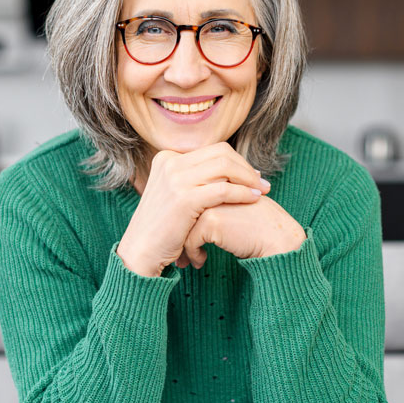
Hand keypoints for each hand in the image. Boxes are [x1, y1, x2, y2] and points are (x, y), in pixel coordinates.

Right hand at [116, 142, 270, 276]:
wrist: (140, 253)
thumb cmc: (163, 229)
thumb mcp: (174, 195)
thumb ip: (195, 179)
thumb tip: (229, 169)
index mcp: (167, 158)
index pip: (212, 150)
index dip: (237, 161)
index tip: (253, 176)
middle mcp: (170, 163)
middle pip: (221, 153)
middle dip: (246, 167)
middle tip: (262, 183)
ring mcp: (175, 179)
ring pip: (225, 167)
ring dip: (248, 178)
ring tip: (262, 192)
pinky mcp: (184, 198)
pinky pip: (223, 189)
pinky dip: (242, 193)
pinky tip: (254, 200)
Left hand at [181, 195, 306, 267]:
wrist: (278, 240)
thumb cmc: (259, 226)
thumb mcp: (236, 207)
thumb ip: (216, 203)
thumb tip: (190, 215)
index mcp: (218, 179)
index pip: (189, 198)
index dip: (184, 220)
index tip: (181, 236)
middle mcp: (212, 186)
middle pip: (182, 210)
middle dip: (178, 233)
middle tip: (177, 253)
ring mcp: (210, 201)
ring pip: (183, 225)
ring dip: (183, 246)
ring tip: (184, 261)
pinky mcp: (211, 219)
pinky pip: (190, 239)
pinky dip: (193, 253)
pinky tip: (200, 263)